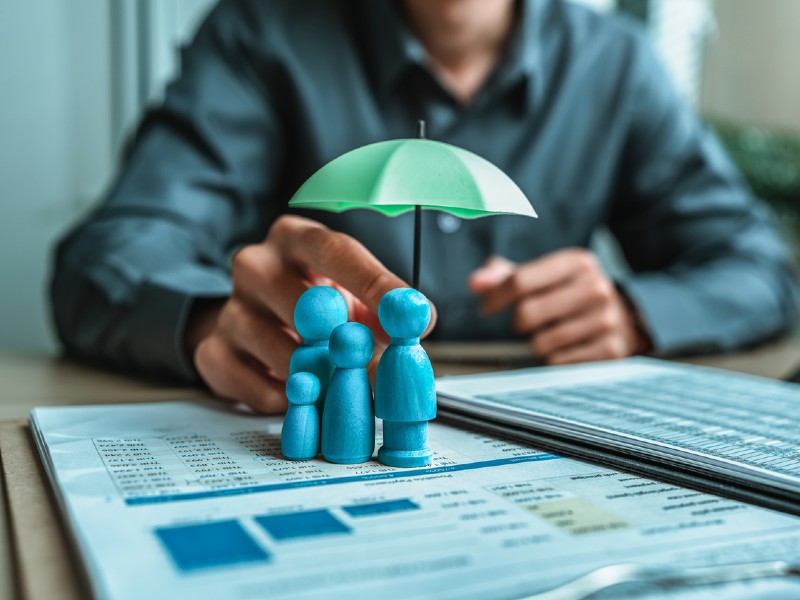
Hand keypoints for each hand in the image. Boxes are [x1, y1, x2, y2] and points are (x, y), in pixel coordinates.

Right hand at [186, 215, 435, 412]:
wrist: (256, 325)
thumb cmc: (317, 302)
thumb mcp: (354, 294)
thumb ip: (386, 307)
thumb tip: (418, 323)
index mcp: (295, 238)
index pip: (335, 252)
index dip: (376, 284)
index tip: (409, 313)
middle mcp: (256, 266)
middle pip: (307, 305)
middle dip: (349, 343)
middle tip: (377, 367)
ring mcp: (230, 309)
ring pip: (286, 354)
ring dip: (323, 379)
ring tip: (342, 386)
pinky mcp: (213, 353)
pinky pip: (261, 389)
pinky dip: (292, 400)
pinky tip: (302, 393)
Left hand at [468, 249, 648, 364]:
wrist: (624, 317)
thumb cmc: (569, 294)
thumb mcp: (543, 276)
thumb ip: (504, 276)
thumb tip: (474, 283)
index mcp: (577, 262)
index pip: (520, 280)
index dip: (495, 297)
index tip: (487, 308)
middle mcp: (596, 287)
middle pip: (527, 313)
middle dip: (518, 322)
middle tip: (526, 322)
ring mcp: (607, 319)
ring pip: (541, 342)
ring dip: (537, 342)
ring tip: (551, 332)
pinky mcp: (610, 349)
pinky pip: (558, 362)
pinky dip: (554, 358)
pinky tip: (566, 347)